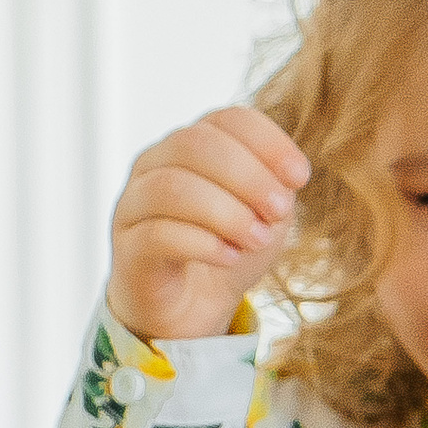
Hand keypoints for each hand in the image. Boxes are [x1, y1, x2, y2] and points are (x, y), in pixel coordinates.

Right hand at [108, 107, 311, 341]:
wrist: (192, 307)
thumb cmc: (227, 249)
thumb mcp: (265, 216)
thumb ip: (275, 189)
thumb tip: (282, 178)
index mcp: (192, 144)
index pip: (227, 119)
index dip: (268, 142)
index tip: (300, 177)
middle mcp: (155, 164)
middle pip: (195, 144)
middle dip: (247, 176)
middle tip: (278, 210)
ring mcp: (134, 204)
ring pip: (171, 187)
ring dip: (225, 212)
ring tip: (256, 238)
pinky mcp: (127, 248)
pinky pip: (157, 234)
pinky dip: (202, 243)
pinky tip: (229, 257)